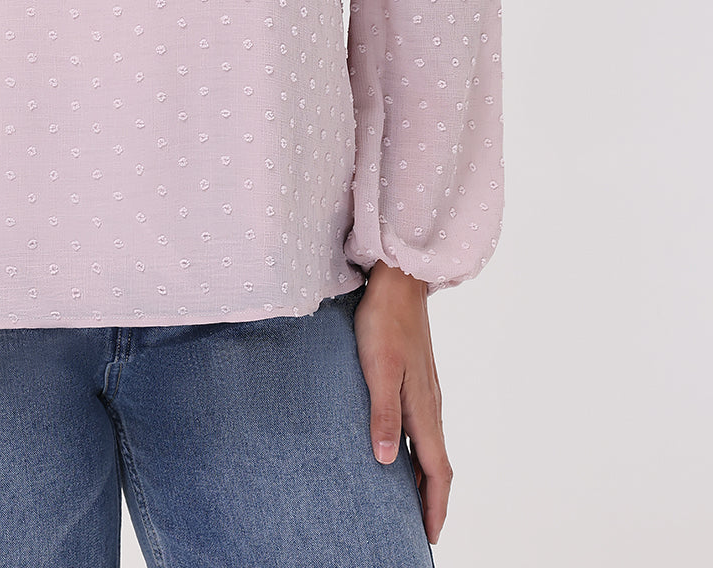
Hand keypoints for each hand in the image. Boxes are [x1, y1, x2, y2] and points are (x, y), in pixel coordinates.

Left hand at [352, 259, 451, 545]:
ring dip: (425, 477)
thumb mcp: (377, 367)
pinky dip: (417, 451)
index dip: (435, 506)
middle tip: (421, 528)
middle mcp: (430, 404)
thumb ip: (383, 412)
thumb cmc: (384, 320)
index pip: (436, 470)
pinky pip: (423, 427)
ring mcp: (426, 391)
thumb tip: (384, 460)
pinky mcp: (417, 378)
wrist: (398, 279)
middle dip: (433, 500)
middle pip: (437, 464)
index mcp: (423, 407)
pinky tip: (400, 448)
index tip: (430, 536)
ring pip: (431, 445)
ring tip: (411, 500)